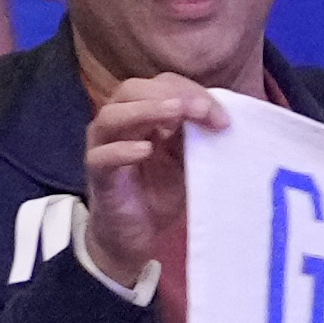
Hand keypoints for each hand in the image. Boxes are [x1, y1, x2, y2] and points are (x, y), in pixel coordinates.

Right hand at [79, 74, 225, 290]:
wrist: (136, 236)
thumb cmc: (160, 192)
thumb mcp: (188, 160)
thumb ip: (199, 136)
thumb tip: (225, 117)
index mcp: (143, 113)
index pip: (163, 85)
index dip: (192, 92)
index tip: (221, 116)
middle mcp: (119, 123)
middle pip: (133, 90)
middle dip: (171, 95)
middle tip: (201, 110)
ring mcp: (104, 147)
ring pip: (112, 116)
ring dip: (146, 111)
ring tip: (176, 114)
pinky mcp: (98, 176)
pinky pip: (102, 156)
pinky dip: (122, 150)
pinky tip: (146, 151)